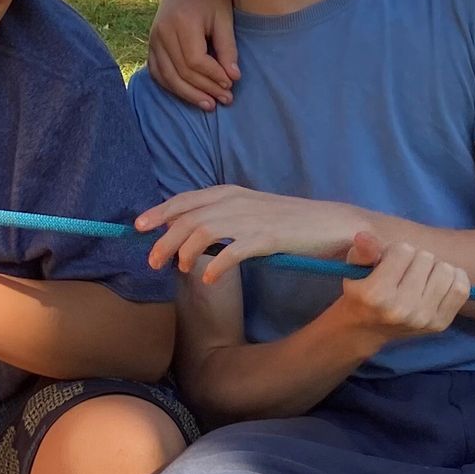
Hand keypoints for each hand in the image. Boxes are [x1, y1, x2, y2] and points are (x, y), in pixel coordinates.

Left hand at [137, 185, 367, 281]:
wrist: (335, 224)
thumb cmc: (293, 223)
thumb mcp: (252, 213)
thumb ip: (224, 219)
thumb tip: (192, 235)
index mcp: (232, 193)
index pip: (186, 200)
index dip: (160, 212)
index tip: (138, 227)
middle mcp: (238, 201)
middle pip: (188, 217)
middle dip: (163, 239)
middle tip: (151, 261)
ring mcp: (253, 218)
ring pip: (203, 231)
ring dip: (184, 252)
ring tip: (179, 270)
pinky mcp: (270, 237)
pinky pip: (234, 251)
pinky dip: (217, 265)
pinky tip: (209, 280)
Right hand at [146, 0, 238, 110]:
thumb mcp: (225, 17)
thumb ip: (228, 47)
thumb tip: (233, 78)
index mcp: (181, 22)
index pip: (195, 61)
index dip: (213, 76)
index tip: (231, 84)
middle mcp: (162, 31)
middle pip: (181, 71)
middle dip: (205, 89)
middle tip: (226, 100)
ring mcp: (153, 37)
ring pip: (167, 76)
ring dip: (188, 94)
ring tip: (209, 105)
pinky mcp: (151, 42)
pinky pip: (157, 71)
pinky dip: (171, 86)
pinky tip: (188, 94)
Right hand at [328, 232, 470, 345]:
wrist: (366, 330)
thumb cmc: (361, 292)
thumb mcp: (354, 269)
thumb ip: (362, 251)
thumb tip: (364, 236)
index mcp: (376, 294)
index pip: (403, 250)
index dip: (394, 252)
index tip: (387, 264)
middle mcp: (401, 309)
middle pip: (426, 257)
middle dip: (414, 259)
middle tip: (403, 272)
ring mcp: (423, 319)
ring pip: (445, 270)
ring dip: (434, 268)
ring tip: (420, 277)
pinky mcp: (440, 324)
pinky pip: (461, 288)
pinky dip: (453, 279)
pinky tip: (438, 282)